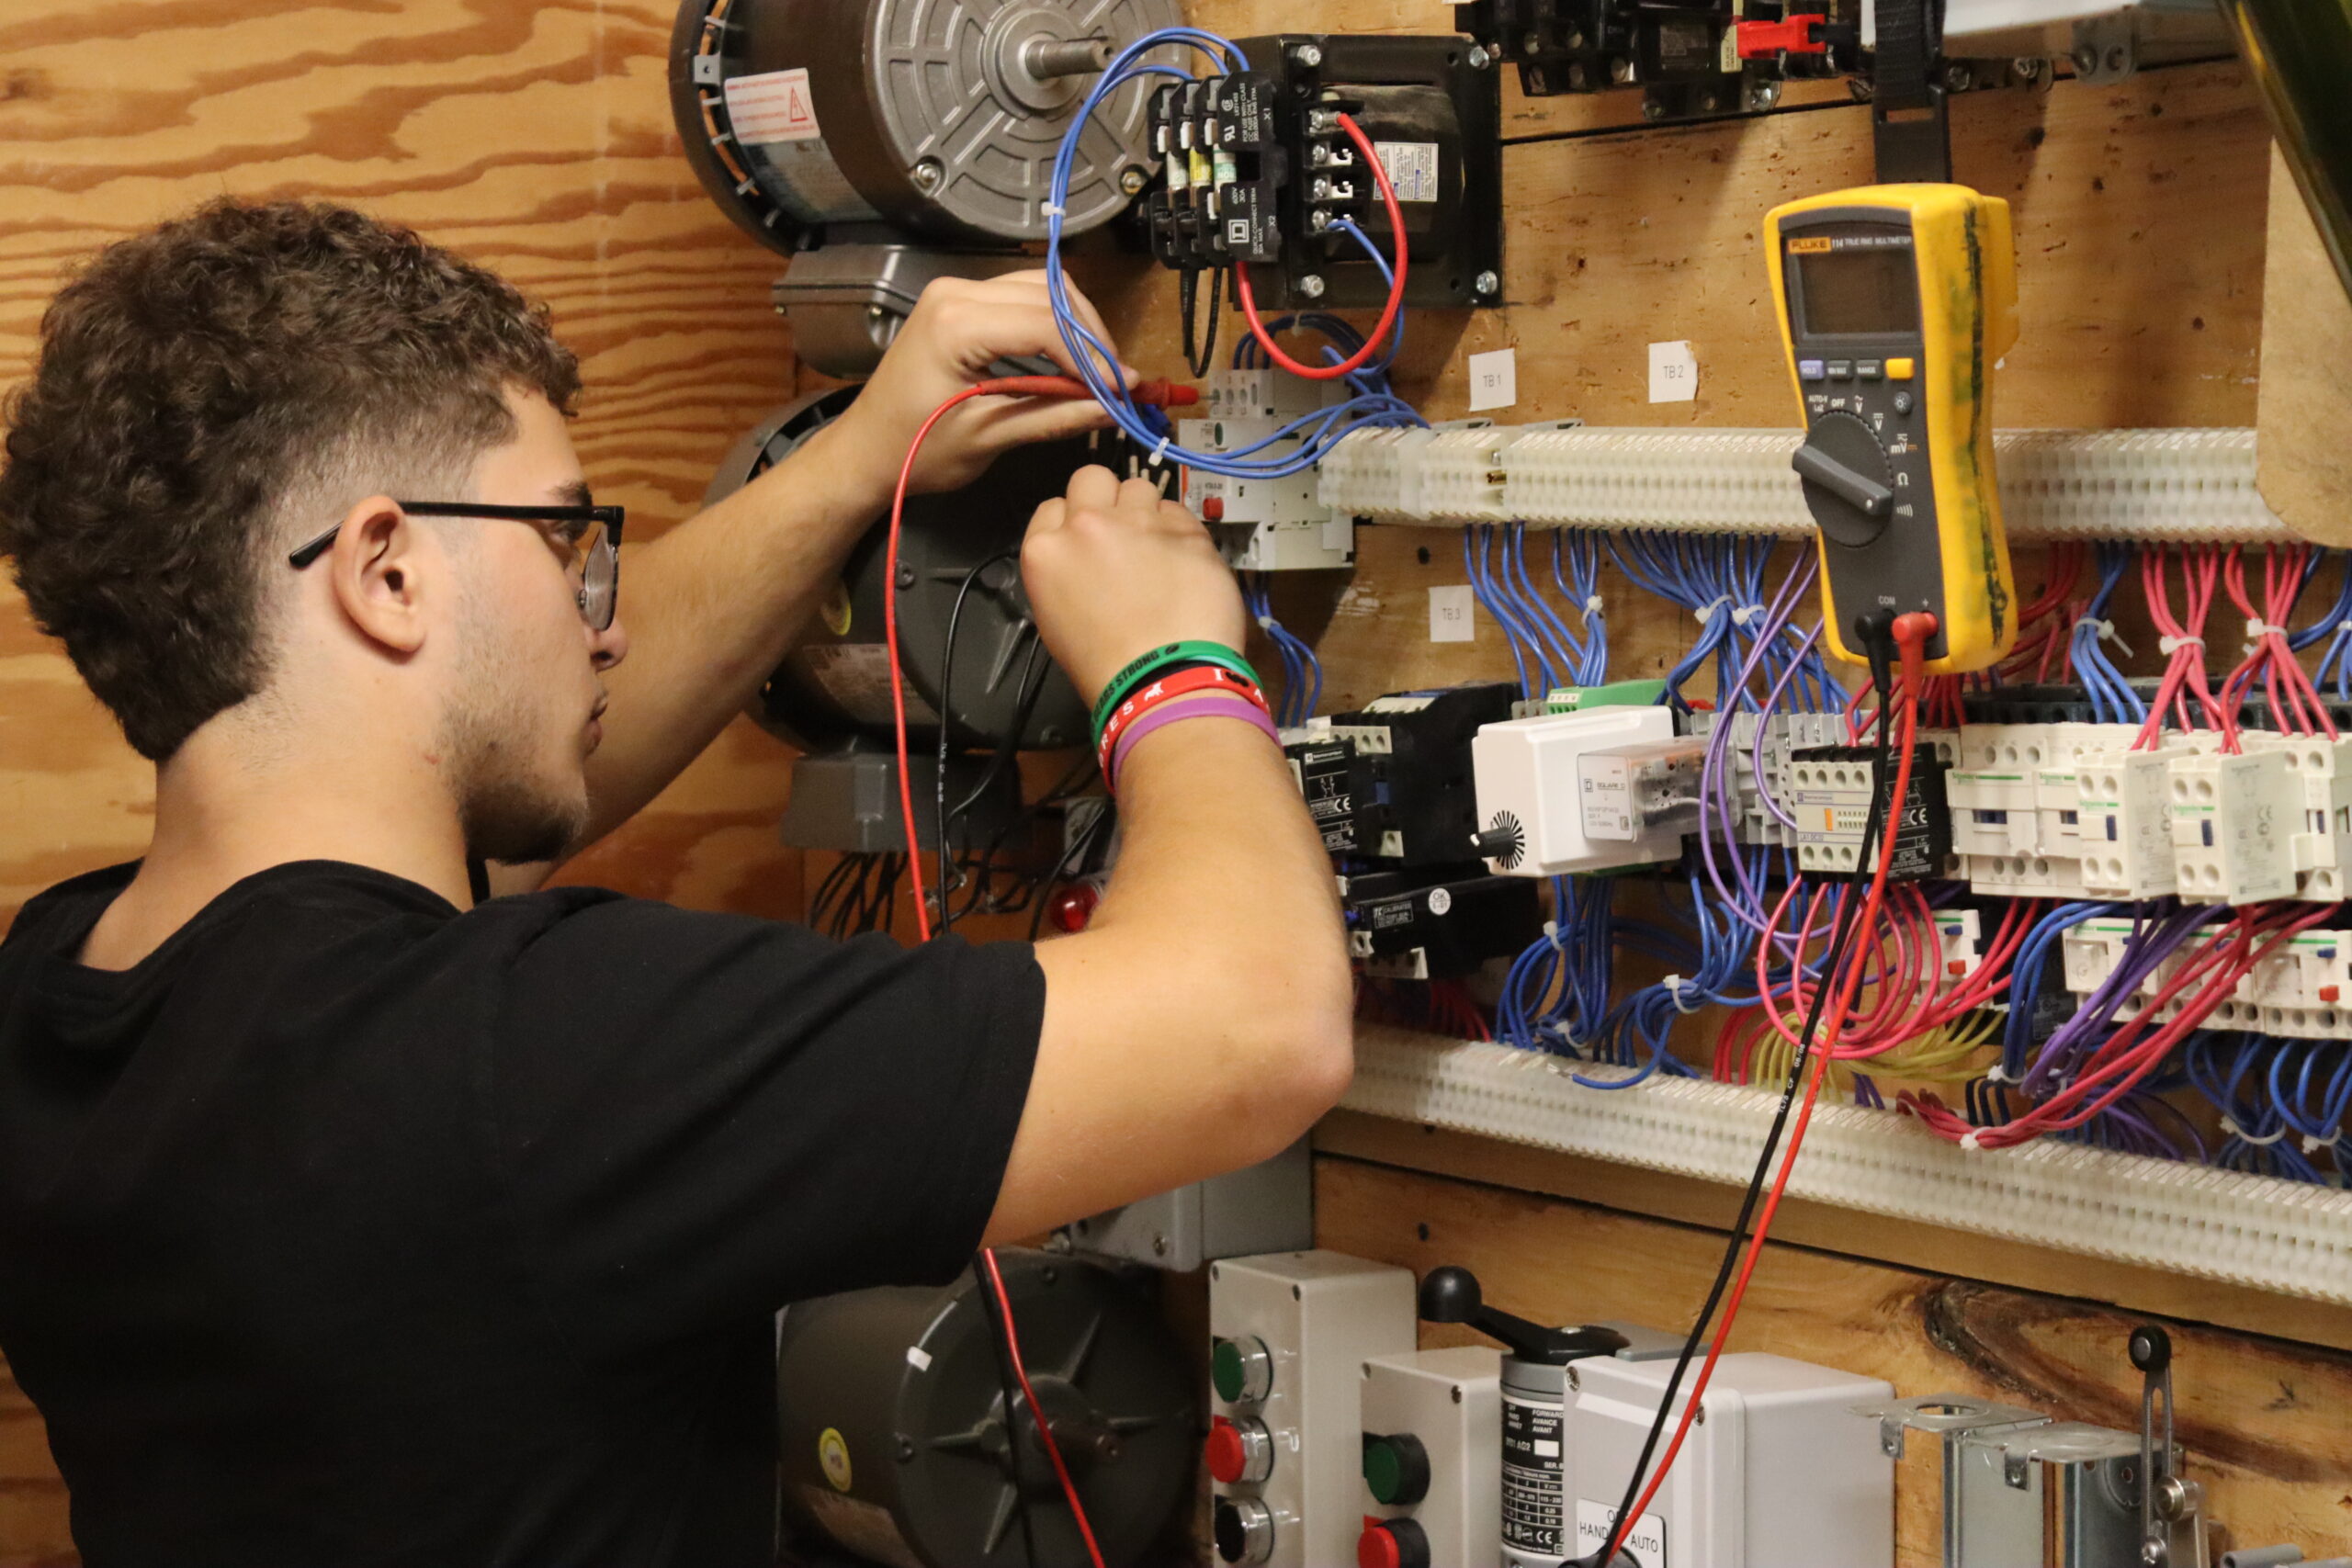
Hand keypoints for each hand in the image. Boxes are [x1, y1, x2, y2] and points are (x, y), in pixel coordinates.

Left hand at [824, 272, 1130, 503]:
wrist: (864, 451)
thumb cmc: (914, 451)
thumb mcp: (988, 439)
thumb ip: (1054, 416)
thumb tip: (1114, 408)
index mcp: (955, 325)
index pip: (1046, 324)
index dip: (1091, 358)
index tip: (1120, 393)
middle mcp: (956, 293)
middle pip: (1050, 295)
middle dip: (1090, 339)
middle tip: (1115, 385)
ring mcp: (956, 291)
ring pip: (1041, 288)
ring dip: (1076, 326)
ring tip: (1097, 373)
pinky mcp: (959, 301)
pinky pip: (1021, 296)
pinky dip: (1052, 323)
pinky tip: (1068, 359)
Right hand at [1021, 466, 1247, 706]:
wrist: (1161, 680)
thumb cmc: (1103, 667)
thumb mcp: (1056, 619)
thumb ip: (1065, 571)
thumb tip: (1087, 560)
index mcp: (1045, 551)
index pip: (1052, 506)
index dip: (1072, 521)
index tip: (1088, 543)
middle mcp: (1087, 525)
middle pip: (1092, 477)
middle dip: (1105, 498)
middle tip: (1122, 531)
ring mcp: (1139, 522)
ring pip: (1140, 487)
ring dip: (1146, 511)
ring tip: (1158, 550)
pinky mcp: (1186, 530)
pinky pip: (1180, 513)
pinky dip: (1181, 533)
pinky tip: (1185, 566)